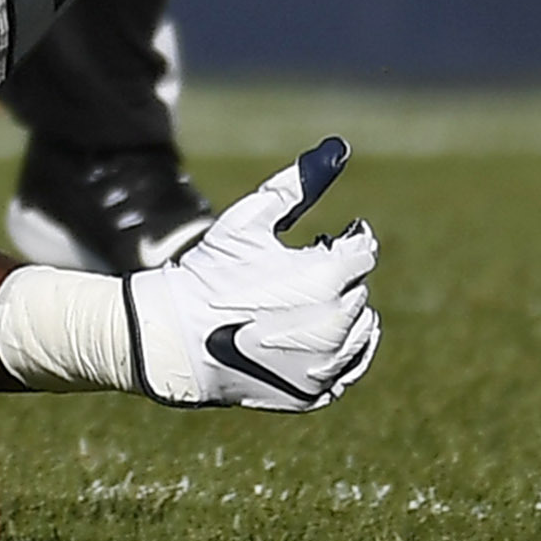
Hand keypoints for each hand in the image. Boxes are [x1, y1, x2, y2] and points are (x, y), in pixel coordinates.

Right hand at [125, 138, 379, 409]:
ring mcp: (326, 365)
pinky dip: (343, 349)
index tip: (326, 239)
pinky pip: (350, 367)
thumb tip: (339, 148)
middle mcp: (335, 325)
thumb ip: (299, 182)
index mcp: (325, 279)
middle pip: (359, 290)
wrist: (178, 337)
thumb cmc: (212, 271)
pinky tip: (316, 333)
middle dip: (338, 275)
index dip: (346, 241)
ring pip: (362, 330)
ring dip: (344, 311)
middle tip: (304, 268)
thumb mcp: (251, 217)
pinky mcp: (315, 393)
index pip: (363, 252)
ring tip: (306, 299)